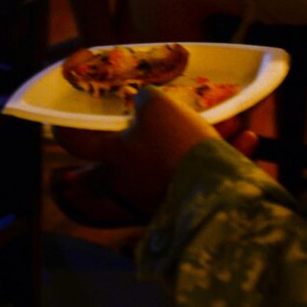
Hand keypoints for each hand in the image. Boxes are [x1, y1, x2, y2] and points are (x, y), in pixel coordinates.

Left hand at [53, 89, 258, 217]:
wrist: (216, 199)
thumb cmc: (175, 147)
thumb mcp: (158, 107)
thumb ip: (147, 98)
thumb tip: (146, 100)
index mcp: (113, 157)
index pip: (75, 139)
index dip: (64, 123)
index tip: (59, 114)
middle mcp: (132, 181)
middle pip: (138, 145)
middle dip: (163, 122)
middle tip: (176, 104)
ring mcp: (162, 196)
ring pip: (180, 157)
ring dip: (206, 135)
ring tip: (232, 118)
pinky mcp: (192, 208)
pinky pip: (208, 174)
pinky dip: (227, 154)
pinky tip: (248, 137)